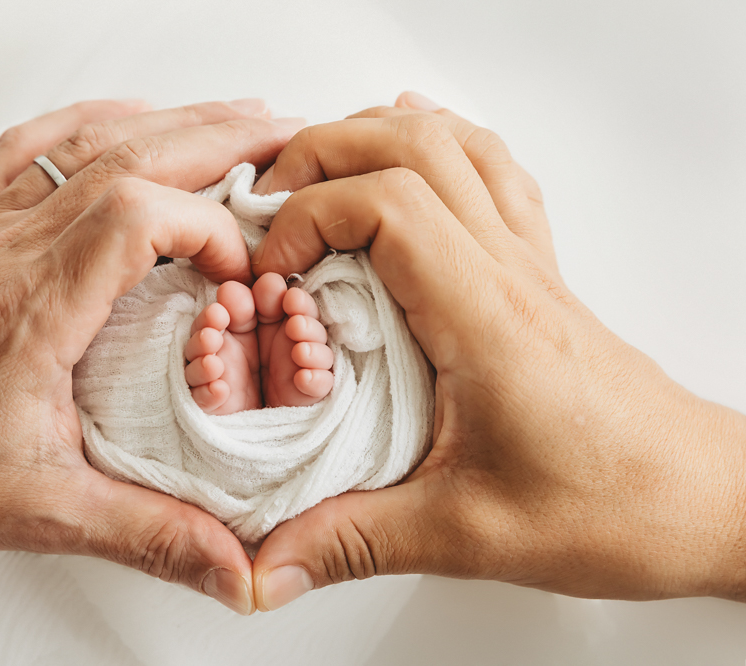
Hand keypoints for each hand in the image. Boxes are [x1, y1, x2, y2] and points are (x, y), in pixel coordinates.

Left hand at [0, 97, 302, 614]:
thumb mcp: (45, 513)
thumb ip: (149, 531)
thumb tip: (235, 566)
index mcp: (29, 314)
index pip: (134, 219)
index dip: (205, 226)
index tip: (239, 268)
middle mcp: (2, 254)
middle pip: (125, 161)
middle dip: (215, 144)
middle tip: (281, 141)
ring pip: (85, 145)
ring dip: (170, 125)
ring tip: (234, 119)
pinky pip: (26, 149)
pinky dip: (88, 122)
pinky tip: (131, 114)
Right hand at [249, 92, 745, 609]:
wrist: (701, 499)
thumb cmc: (614, 506)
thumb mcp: (466, 536)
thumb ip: (353, 542)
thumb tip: (265, 566)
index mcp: (484, 318)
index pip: (386, 205)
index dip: (308, 218)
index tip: (271, 272)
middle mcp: (507, 273)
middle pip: (413, 146)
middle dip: (323, 156)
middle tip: (270, 207)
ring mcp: (527, 264)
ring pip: (455, 144)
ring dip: (376, 139)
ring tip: (319, 175)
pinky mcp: (535, 276)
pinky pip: (494, 174)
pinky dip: (440, 146)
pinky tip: (414, 148)